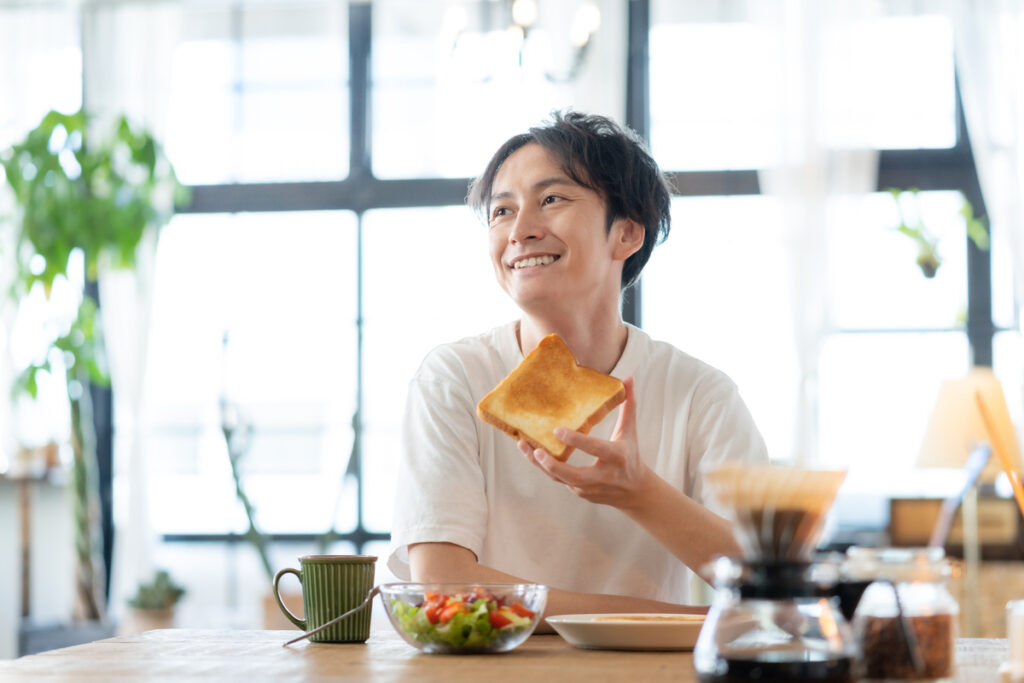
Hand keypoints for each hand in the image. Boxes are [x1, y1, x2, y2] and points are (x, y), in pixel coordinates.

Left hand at [520, 376, 650, 509]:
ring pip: (561, 479)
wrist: (635, 491)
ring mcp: (590, 488)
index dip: (576, 440)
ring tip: (524, 448)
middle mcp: (603, 476)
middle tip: (536, 449)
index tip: (557, 430)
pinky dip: (544, 468)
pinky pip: (559, 481)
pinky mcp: (581, 493)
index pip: (595, 448)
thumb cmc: (630, 455)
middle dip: (553, 465)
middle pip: (574, 475)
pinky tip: (531, 454)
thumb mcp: (630, 431)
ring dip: (541, 466)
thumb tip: (628, 378)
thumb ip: (628, 405)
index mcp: (616, 457)